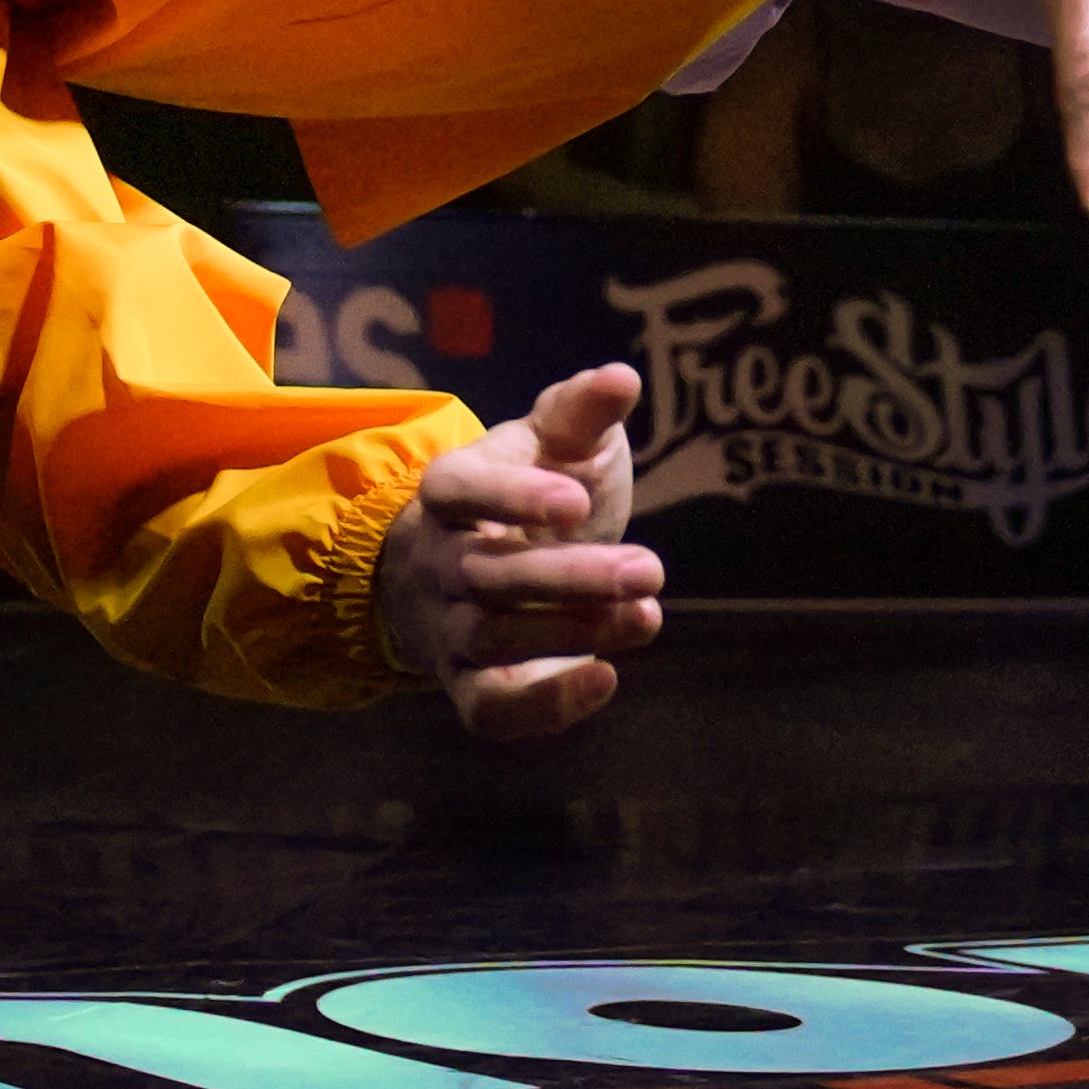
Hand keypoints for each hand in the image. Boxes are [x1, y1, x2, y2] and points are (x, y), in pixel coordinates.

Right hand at [378, 362, 666, 738]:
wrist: (473, 566)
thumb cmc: (528, 489)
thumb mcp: (552, 441)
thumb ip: (581, 411)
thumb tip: (623, 379)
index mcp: (449, 491)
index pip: (460, 491)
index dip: (513, 499)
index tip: (577, 502)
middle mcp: (438, 562)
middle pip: (488, 575)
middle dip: (571, 576)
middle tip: (650, 569)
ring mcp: (449, 629)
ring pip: (494, 639)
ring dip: (573, 631)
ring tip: (647, 615)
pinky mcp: (470, 686)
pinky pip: (490, 709)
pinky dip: (544, 704)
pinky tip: (605, 679)